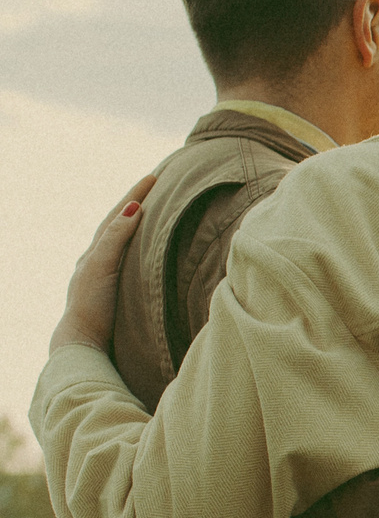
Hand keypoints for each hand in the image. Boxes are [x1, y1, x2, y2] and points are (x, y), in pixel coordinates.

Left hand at [50, 174, 156, 354]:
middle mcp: (98, 258)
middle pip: (119, 223)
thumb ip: (115, 238)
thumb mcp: (101, 267)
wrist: (83, 341)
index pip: (119, 214)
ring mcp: (105, 273)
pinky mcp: (114, 289)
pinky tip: (146, 249)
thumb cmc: (92, 305)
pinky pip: (128, 257)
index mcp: (96, 250)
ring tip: (155, 210)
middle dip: (137, 202)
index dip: (136, 194)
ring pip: (123, 240)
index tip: (154, 176)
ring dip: (138, 223)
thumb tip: (133, 208)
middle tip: (156, 186)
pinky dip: (138, 245)